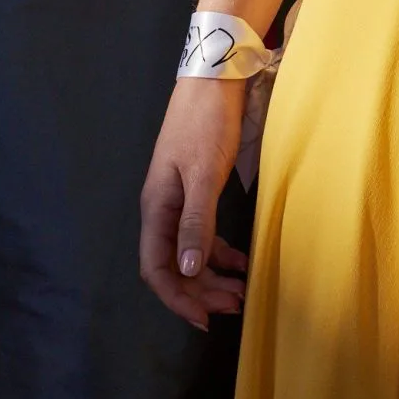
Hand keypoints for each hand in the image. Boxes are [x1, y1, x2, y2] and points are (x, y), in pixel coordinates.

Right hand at [140, 79, 248, 329]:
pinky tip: (241, 261)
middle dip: (201, 291)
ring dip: (212, 275)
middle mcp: (163, 209)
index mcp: (157, 208)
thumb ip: (196, 222)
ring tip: (241, 291)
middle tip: (234, 306)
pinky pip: (204, 233)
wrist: (215, 79)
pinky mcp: (198, 189)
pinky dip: (220, 251)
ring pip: (191, 252)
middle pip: (175, 265)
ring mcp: (180, 199)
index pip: (157, 269)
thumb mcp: (204, 174)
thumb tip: (186, 271)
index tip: (204, 319)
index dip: (177, 298)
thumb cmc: (206, 125)